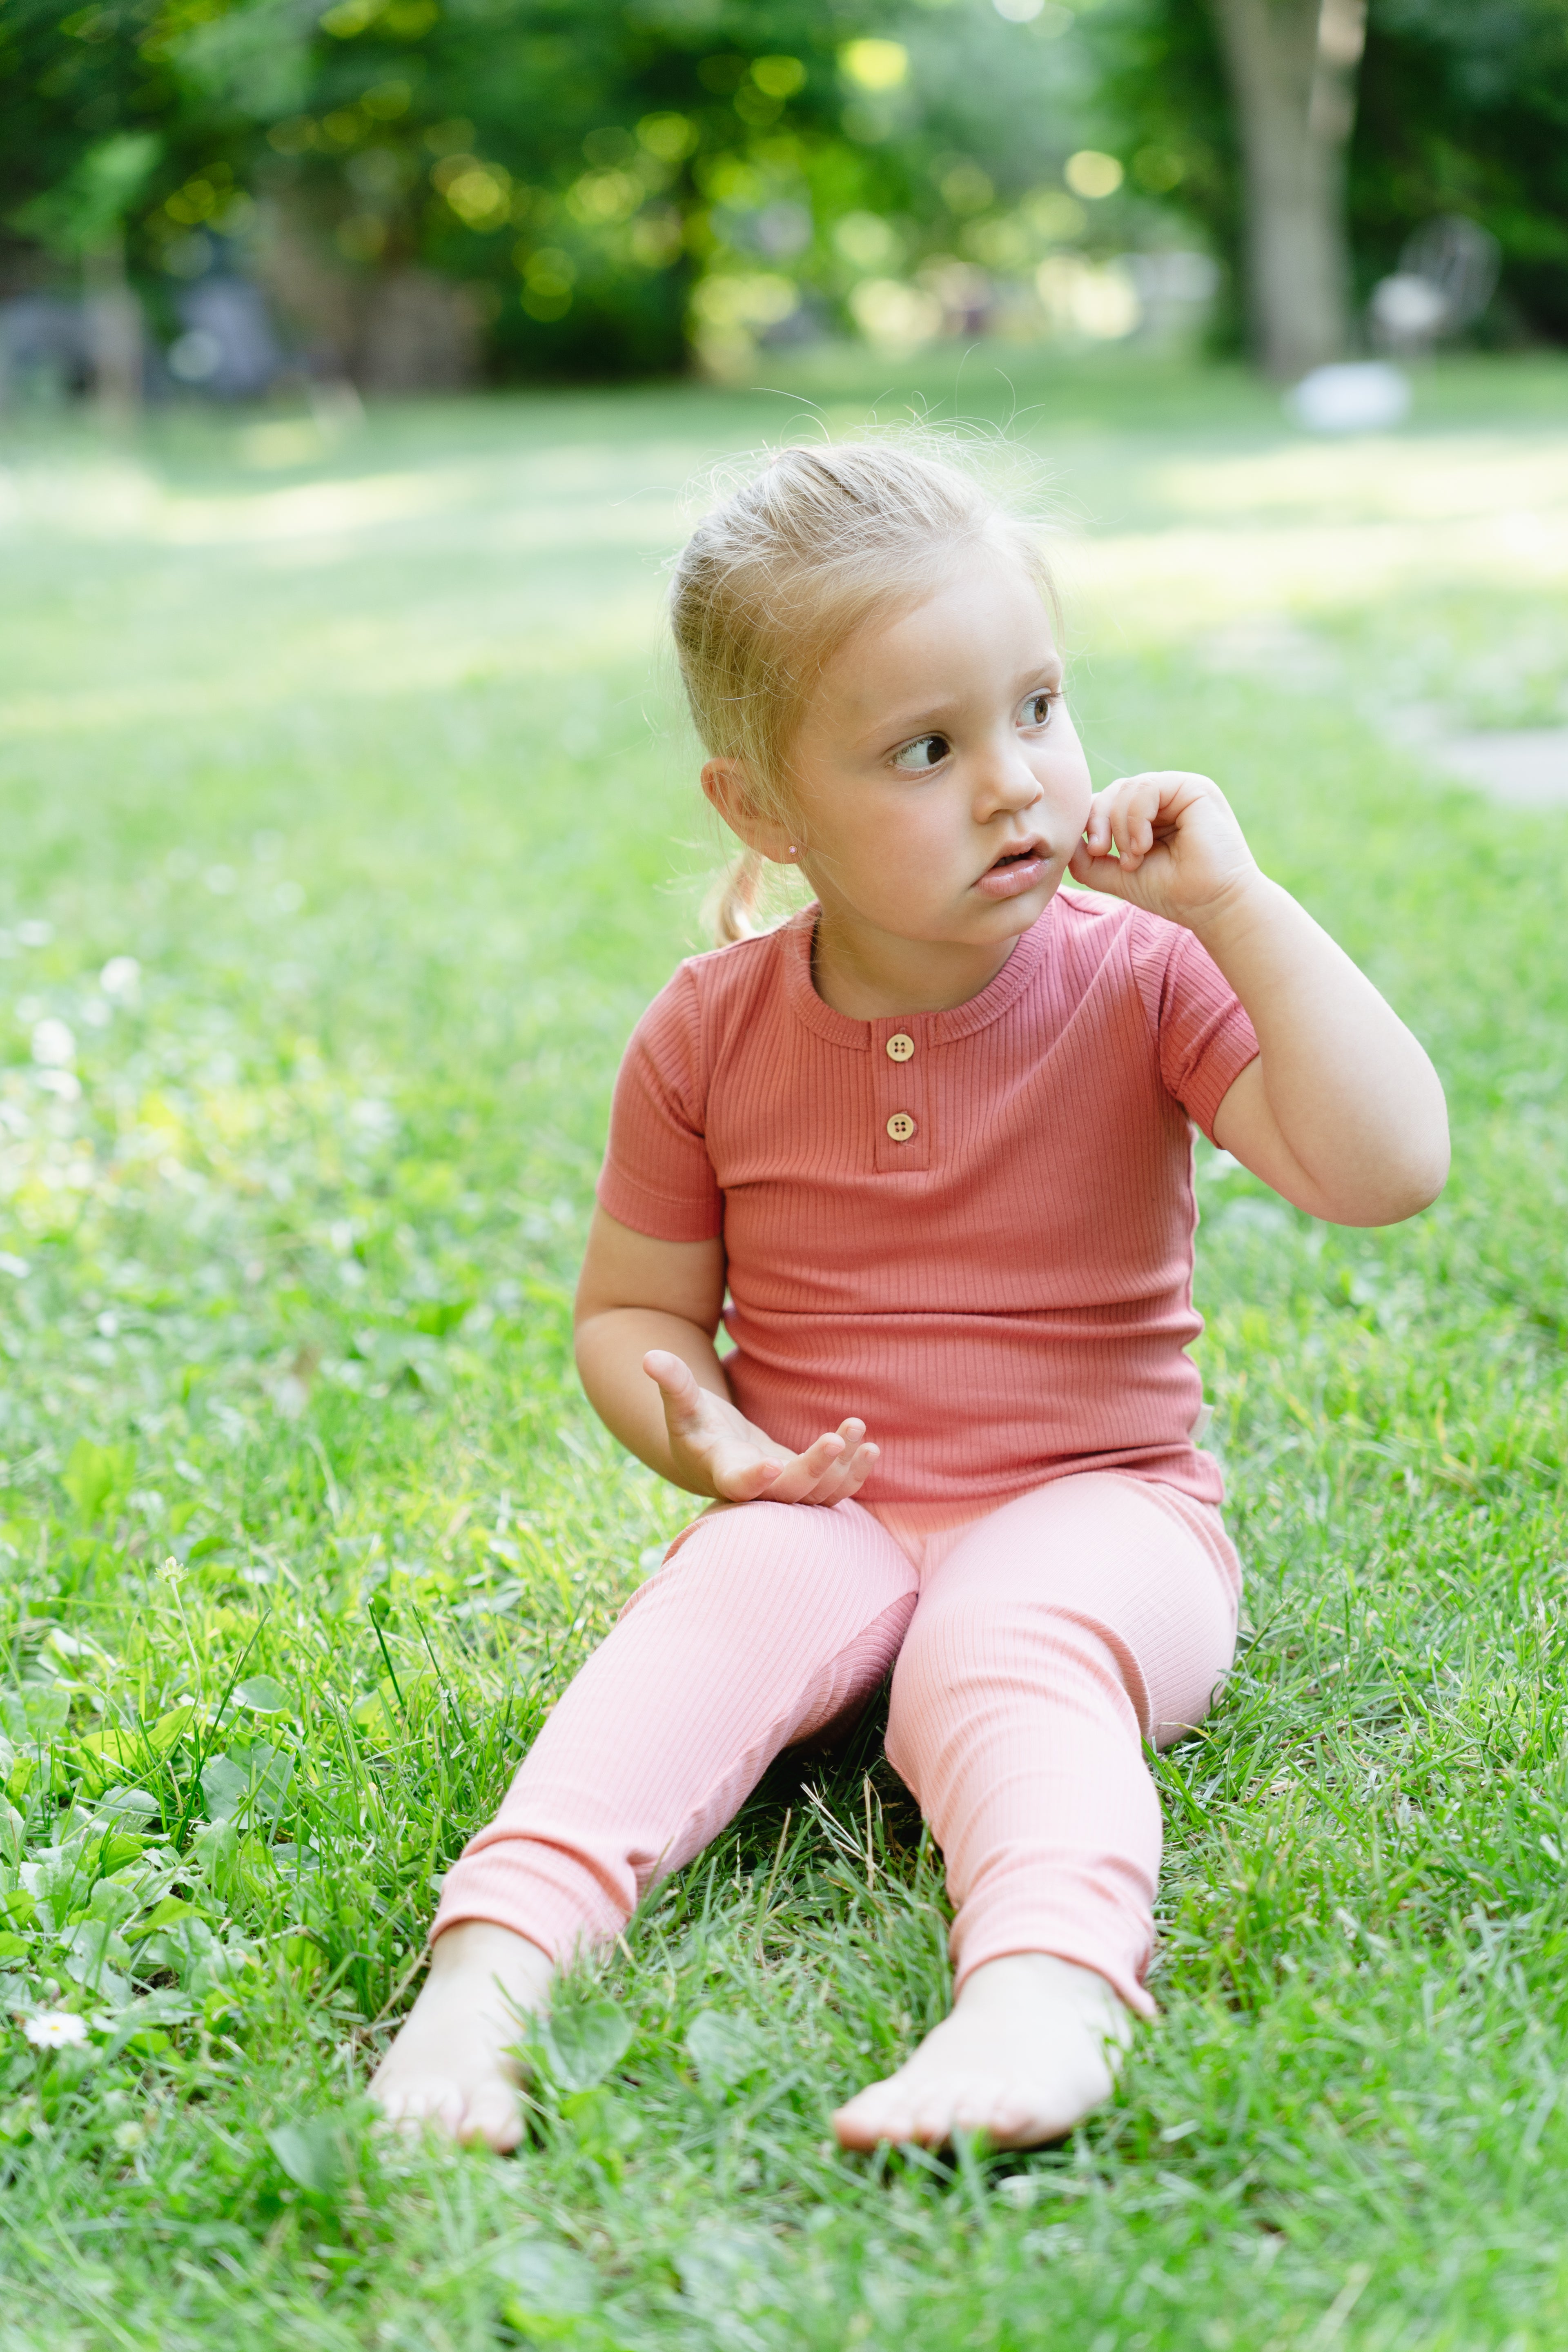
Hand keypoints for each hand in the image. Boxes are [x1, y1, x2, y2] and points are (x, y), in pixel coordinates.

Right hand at [642, 1351, 877, 1505]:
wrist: (715, 1456)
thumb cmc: (697, 1426)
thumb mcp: (683, 1404)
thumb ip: (673, 1383)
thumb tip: (649, 1356)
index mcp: (723, 1471)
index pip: (737, 1484)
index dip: (753, 1480)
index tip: (771, 1466)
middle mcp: (757, 1491)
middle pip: (789, 1494)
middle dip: (815, 1470)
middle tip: (836, 1439)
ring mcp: (784, 1492)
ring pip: (819, 1496)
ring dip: (844, 1468)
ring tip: (856, 1427)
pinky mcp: (805, 1485)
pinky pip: (834, 1491)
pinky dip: (854, 1475)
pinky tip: (870, 1447)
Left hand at [1068, 771, 1259, 932]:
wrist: (1212, 906)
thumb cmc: (1171, 893)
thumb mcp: (1117, 875)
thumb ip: (1086, 859)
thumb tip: (1064, 838)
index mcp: (1148, 815)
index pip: (1105, 803)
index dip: (1090, 822)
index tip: (1095, 852)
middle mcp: (1164, 798)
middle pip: (1111, 791)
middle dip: (1099, 822)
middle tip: (1106, 853)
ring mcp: (1179, 790)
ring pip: (1125, 788)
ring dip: (1119, 826)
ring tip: (1134, 857)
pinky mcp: (1193, 788)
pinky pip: (1146, 788)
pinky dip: (1135, 818)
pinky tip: (1144, 845)